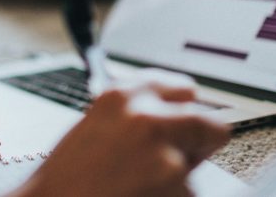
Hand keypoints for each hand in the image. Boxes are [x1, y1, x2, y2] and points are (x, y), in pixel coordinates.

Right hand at [11, 79, 228, 196]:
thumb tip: (171, 114)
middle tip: (179, 156)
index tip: (186, 117)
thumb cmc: (66, 177)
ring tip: (139, 184)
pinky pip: (189, 193)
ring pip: (196, 166)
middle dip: (199, 141)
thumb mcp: (97, 124)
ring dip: (179, 176)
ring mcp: (165, 155)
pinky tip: (140, 195)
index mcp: (123, 95)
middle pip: (209, 122)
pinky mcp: (176, 189)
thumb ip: (134, 112)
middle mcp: (147, 117)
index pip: (184, 89)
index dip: (186, 109)